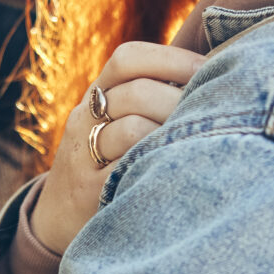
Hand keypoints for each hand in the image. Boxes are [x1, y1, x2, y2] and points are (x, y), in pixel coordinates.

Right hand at [32, 41, 204, 253]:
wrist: (57, 214)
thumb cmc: (106, 161)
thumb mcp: (114, 121)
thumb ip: (151, 97)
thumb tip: (216, 72)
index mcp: (96, 95)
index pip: (128, 59)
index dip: (171, 59)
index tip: (207, 68)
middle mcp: (85, 119)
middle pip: (136, 93)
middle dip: (180, 100)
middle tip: (213, 112)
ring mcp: (84, 155)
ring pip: (133, 129)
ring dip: (172, 133)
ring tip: (199, 142)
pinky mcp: (90, 191)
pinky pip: (127, 170)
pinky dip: (157, 165)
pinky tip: (180, 168)